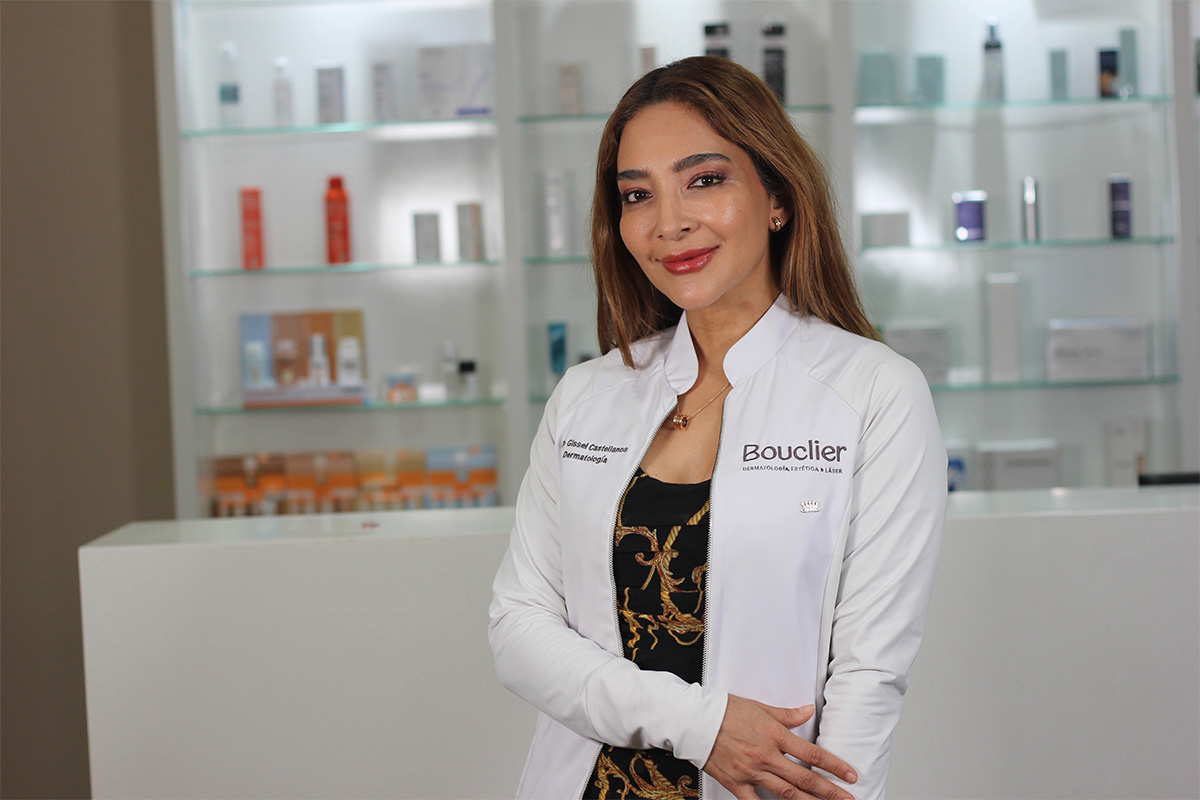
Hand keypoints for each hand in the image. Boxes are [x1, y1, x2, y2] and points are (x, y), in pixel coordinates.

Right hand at [703, 695, 856, 799]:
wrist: (694, 720)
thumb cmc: (724, 710)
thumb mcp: (759, 707)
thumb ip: (787, 715)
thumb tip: (808, 711)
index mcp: (773, 735)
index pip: (811, 753)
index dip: (834, 766)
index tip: (850, 775)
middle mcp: (765, 756)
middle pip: (804, 779)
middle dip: (830, 792)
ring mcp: (751, 772)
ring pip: (786, 794)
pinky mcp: (736, 783)